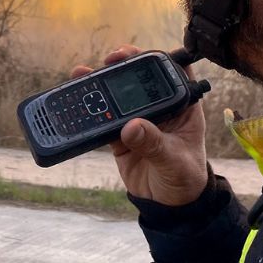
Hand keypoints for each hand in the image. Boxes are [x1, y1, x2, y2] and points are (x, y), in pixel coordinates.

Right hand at [70, 45, 209, 205]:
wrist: (168, 207)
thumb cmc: (185, 179)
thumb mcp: (173, 160)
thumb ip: (154, 143)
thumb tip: (131, 127)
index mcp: (181, 108)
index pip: (173, 73)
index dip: (158, 59)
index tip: (140, 55)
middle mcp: (160, 109)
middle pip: (140, 79)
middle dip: (124, 65)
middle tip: (110, 58)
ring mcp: (139, 121)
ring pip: (118, 95)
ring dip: (102, 83)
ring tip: (84, 72)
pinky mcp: (121, 135)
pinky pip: (104, 118)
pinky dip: (90, 110)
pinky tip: (77, 98)